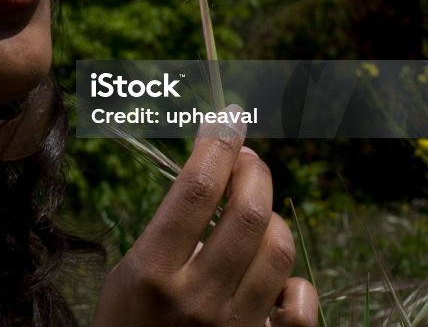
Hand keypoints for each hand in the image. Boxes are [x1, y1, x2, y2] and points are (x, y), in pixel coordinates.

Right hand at [92, 108, 318, 325]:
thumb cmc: (126, 326)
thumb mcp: (128, 276)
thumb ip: (168, 235)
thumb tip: (216, 183)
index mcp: (152, 271)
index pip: (196, 190)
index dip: (217, 146)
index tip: (226, 122)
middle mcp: (196, 298)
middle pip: (248, 212)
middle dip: (254, 172)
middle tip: (248, 160)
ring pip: (279, 250)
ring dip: (273, 219)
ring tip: (257, 215)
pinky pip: (302, 307)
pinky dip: (297, 284)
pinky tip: (279, 279)